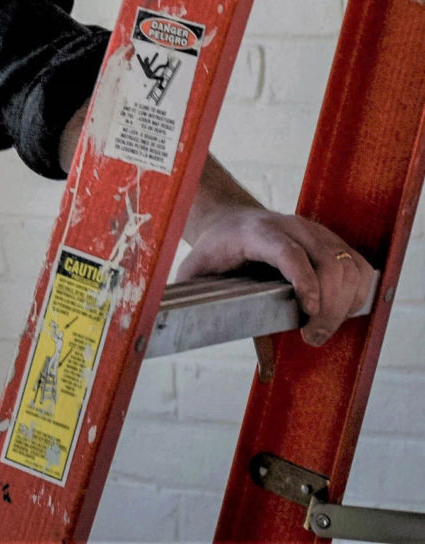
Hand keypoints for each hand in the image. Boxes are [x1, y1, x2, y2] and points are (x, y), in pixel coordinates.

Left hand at [177, 205, 374, 346]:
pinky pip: (358, 266)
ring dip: (345, 303)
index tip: (308, 312)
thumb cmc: (215, 250)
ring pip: (347, 265)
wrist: (228, 219)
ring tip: (322, 328)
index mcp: (255, 232)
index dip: (304, 280)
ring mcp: (315, 232)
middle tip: (313, 337)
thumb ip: (200, 303)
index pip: (288, 252)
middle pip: (327, 261)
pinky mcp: (332, 241)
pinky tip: (341, 312)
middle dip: (328, 305)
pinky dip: (357, 293)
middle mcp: (290, 226)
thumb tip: (197, 330)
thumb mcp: (198, 274)